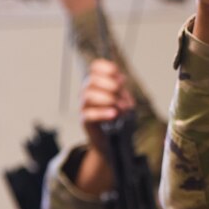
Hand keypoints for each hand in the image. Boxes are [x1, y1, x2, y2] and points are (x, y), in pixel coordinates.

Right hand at [72, 59, 134, 194]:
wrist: (112, 140)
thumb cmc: (118, 116)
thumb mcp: (124, 99)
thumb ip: (122, 89)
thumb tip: (120, 79)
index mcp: (97, 83)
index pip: (94, 68)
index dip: (105, 67)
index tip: (118, 72)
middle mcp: (87, 92)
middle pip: (91, 80)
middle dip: (108, 83)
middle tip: (120, 89)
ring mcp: (84, 106)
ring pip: (88, 95)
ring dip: (106, 97)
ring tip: (120, 105)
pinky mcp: (85, 121)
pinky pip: (89, 114)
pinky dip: (102, 113)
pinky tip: (114, 114)